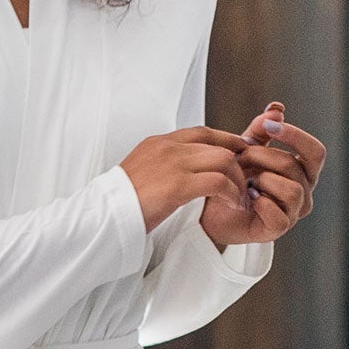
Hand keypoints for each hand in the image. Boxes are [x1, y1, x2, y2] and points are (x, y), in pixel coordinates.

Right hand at [118, 121, 259, 234]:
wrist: (103, 216)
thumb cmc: (120, 202)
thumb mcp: (140, 172)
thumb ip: (161, 166)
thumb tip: (180, 173)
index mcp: (158, 143)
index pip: (202, 133)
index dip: (226, 140)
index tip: (240, 152)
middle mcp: (168, 148)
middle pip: (218, 146)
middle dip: (237, 164)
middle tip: (245, 181)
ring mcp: (173, 164)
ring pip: (223, 160)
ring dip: (237, 180)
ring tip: (239, 196)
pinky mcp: (177, 185)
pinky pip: (218, 182)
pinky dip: (231, 192)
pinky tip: (232, 203)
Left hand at [198, 100, 325, 249]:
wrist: (212, 209)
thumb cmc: (235, 178)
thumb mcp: (247, 148)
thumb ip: (261, 129)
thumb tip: (277, 108)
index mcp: (303, 170)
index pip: (315, 151)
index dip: (295, 136)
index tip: (270, 127)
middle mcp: (304, 191)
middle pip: (294, 166)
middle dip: (263, 156)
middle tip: (240, 157)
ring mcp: (294, 212)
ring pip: (292, 190)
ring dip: (262, 180)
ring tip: (245, 181)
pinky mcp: (279, 229)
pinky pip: (279, 215)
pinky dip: (261, 203)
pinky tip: (247, 198)